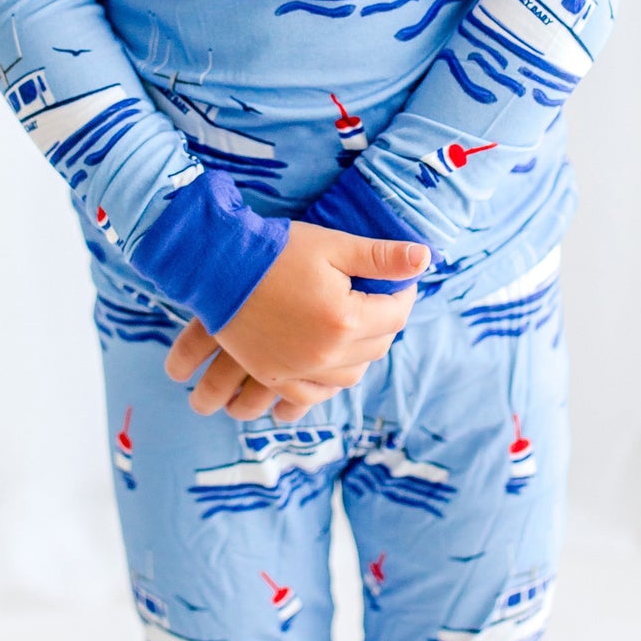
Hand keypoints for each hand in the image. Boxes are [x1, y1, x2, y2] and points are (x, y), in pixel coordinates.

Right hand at [163, 220, 428, 418]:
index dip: (404, 295)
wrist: (216, 266)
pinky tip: (329, 366)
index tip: (401, 281)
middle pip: (377, 347)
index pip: (396, 314)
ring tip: (356, 329)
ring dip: (361, 354)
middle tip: (379, 300)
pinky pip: (312, 395)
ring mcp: (298, 370)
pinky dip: (327, 384)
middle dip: (385, 323)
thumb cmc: (274, 251)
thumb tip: (425, 258)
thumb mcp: (331, 246)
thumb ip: (381, 257)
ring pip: (350, 375)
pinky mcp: (275, 376)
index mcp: (344, 318)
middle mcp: (326, 353)